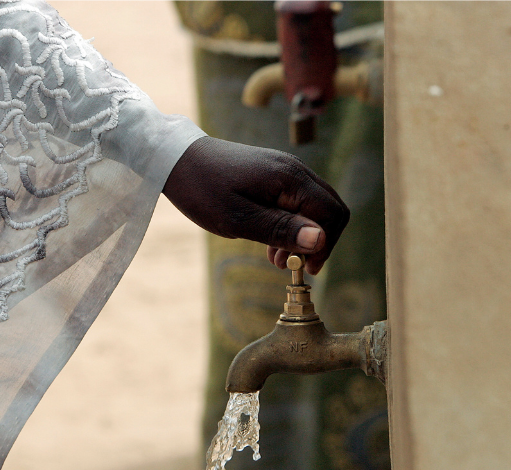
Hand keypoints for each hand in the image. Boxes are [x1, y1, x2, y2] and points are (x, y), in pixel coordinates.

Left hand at [163, 136, 348, 274]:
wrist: (178, 160)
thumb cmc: (204, 190)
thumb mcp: (239, 219)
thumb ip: (281, 229)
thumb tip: (319, 240)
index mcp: (290, 178)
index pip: (332, 214)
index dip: (325, 246)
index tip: (305, 268)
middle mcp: (294, 170)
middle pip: (329, 209)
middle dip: (317, 242)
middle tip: (292, 265)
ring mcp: (285, 170)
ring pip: (314, 207)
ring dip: (302, 236)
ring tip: (276, 258)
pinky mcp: (274, 175)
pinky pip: (297, 202)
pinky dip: (291, 225)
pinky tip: (270, 242)